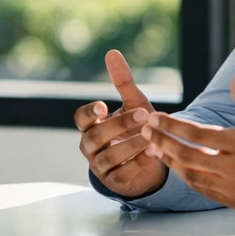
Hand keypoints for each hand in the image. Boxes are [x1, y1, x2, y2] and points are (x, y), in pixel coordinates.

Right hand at [76, 50, 168, 198]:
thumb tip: (112, 52)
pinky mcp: (115, 182)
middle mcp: (91, 146)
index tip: (103, 106)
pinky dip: (137, 163)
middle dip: (119, 125)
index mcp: (91, 126)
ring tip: (150, 137)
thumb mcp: (133, 104)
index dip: (89, 113)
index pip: (81, 119)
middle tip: (142, 114)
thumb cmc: (136, 128)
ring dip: (130, 145)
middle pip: (95, 136)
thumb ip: (122, 82)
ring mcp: (101, 166)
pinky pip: (122, 174)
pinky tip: (153, 152)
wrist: (150, 160)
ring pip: (109, 156)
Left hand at [142, 72, 234, 215]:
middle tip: (146, 132)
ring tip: (156, 149)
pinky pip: (202, 190)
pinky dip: (186, 178)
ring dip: (170, 162)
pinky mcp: (234, 201)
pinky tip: (178, 167)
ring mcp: (233, 188)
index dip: (172, 125)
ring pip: (191, 176)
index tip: (155, 118)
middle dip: (162, 142)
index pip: (197, 134)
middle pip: (187, 156)